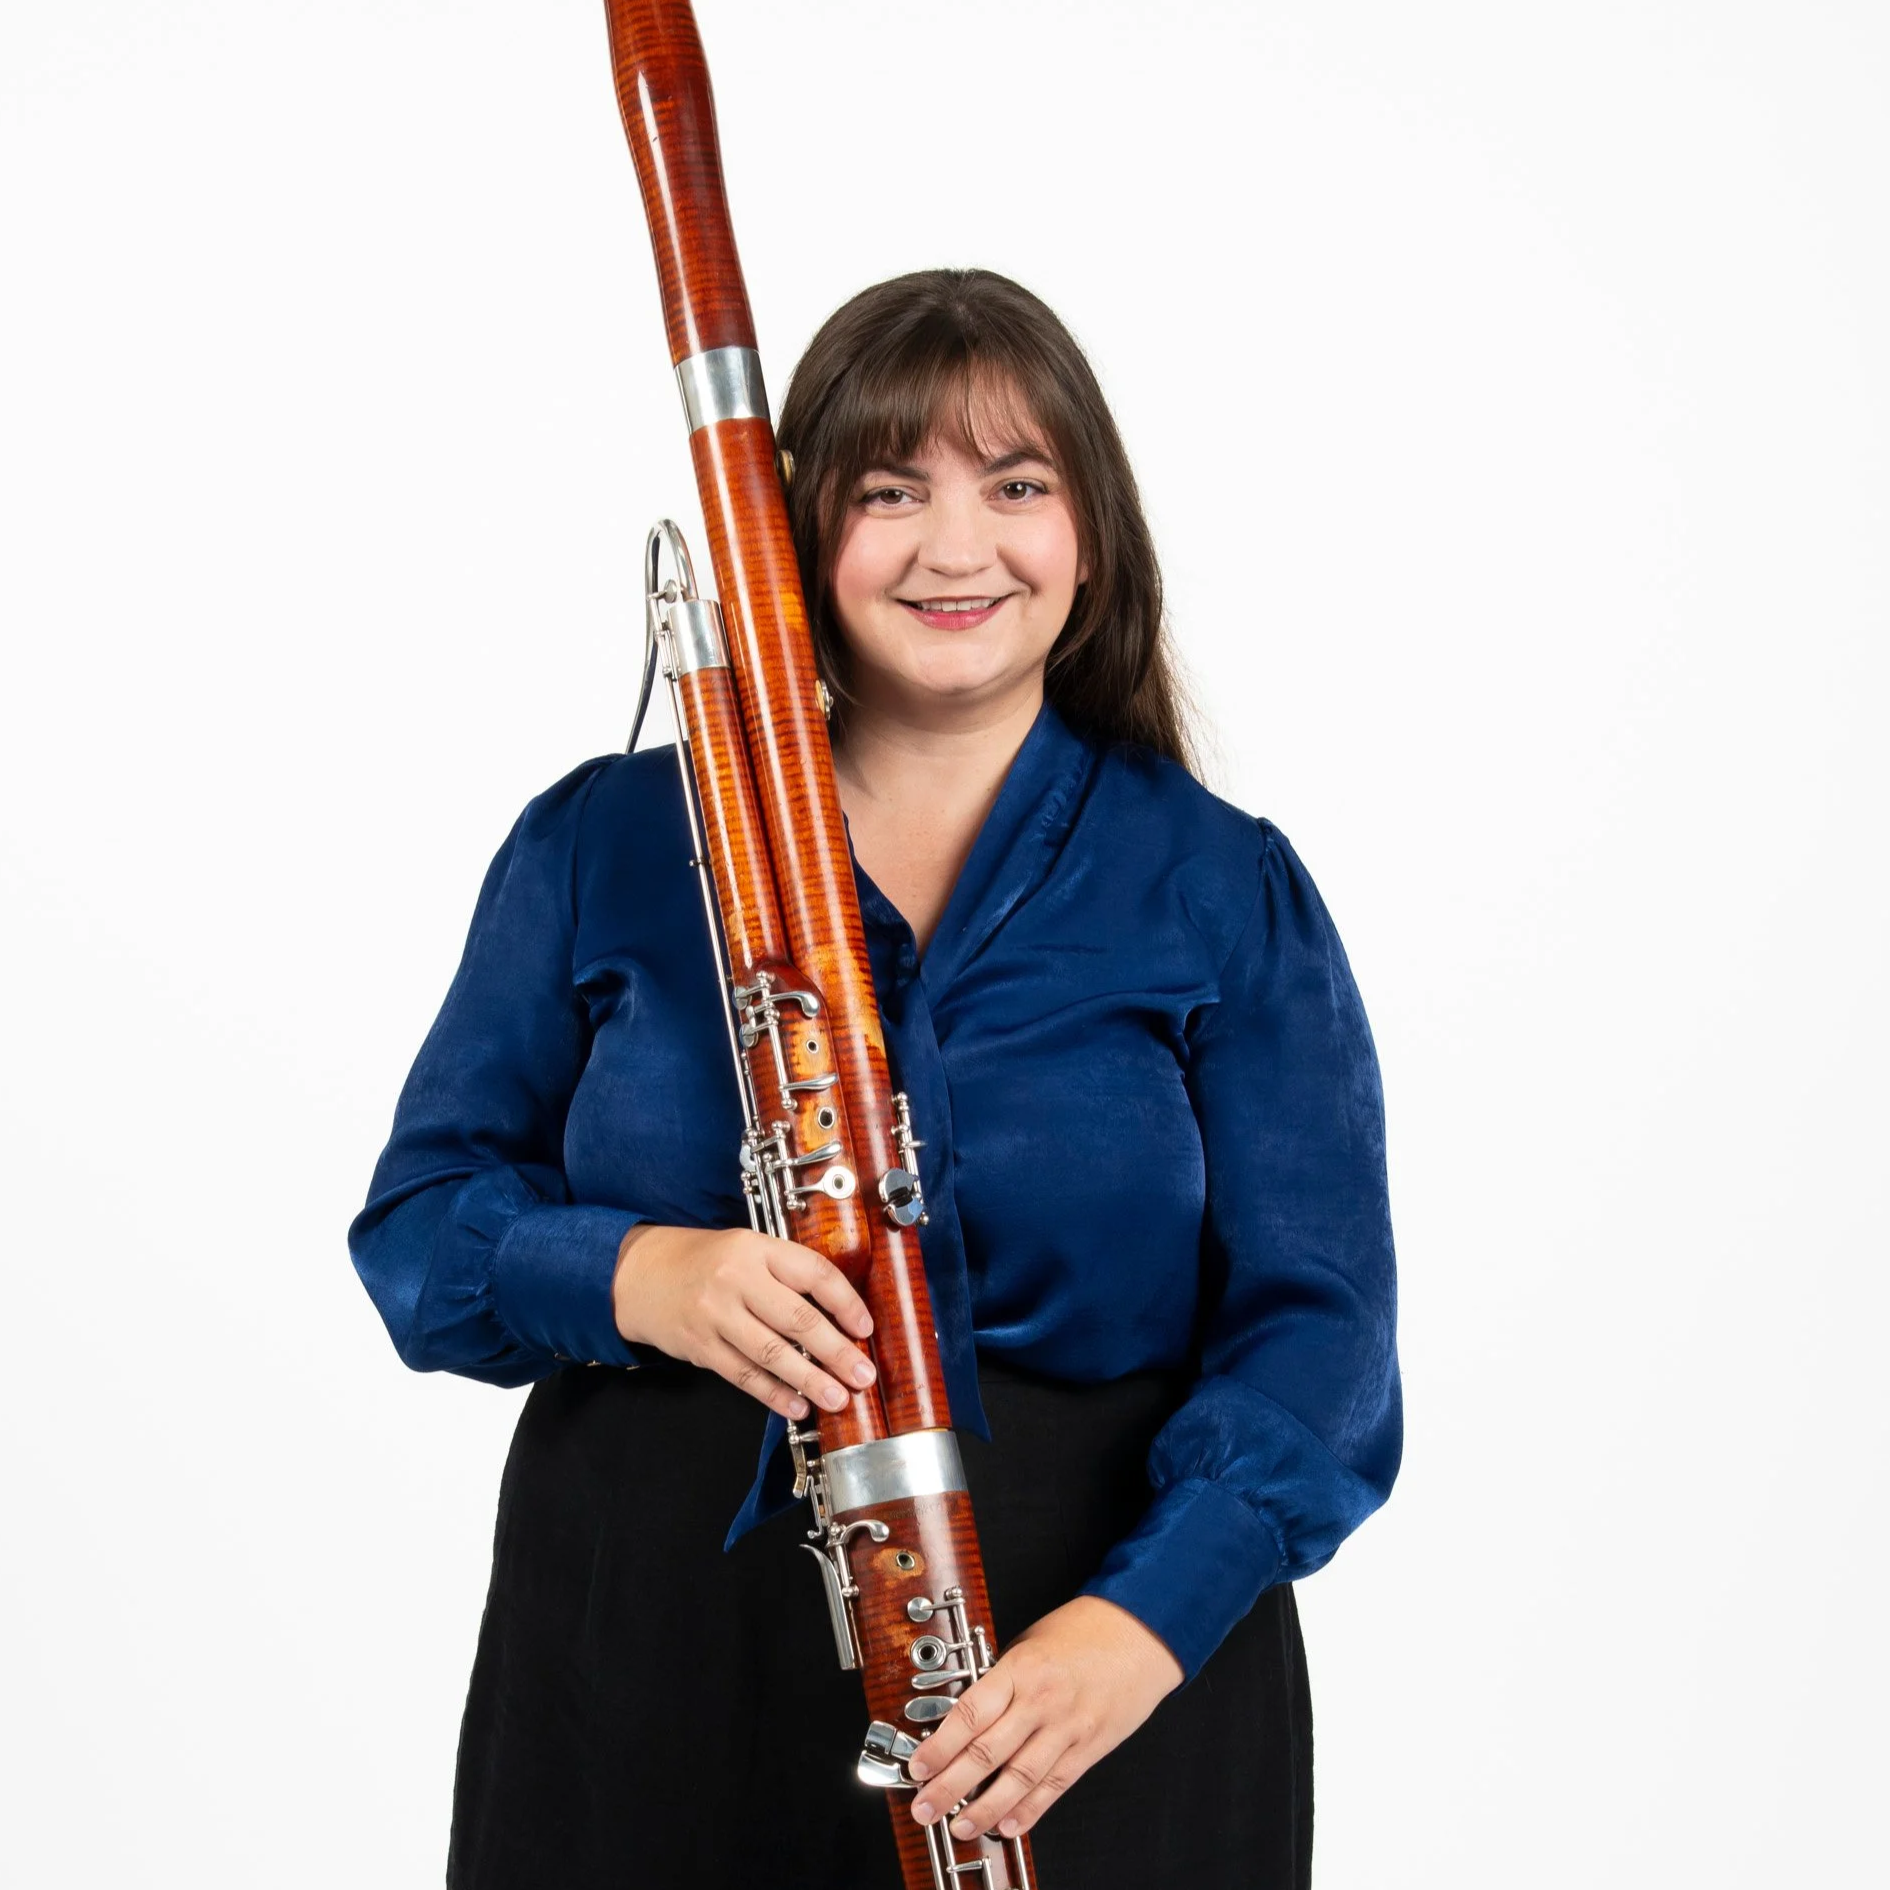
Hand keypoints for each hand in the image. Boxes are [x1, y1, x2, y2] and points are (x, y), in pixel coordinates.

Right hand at [612, 1223, 875, 1419]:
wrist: (640, 1273)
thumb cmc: (707, 1261)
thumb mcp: (748, 1249)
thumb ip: (786, 1274)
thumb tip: (839, 1316)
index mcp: (757, 1248)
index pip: (813, 1273)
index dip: (846, 1302)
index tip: (866, 1329)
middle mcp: (737, 1279)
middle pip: (797, 1319)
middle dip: (836, 1352)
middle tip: (863, 1376)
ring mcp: (715, 1314)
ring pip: (772, 1353)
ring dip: (810, 1380)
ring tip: (837, 1399)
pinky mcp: (700, 1346)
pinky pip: (743, 1375)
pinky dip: (773, 1394)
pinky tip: (796, 1406)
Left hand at [905, 1595, 1183, 1842]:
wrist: (1139, 1633)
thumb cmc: (1083, 1631)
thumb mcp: (1030, 1642)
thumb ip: (1001, 1679)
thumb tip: (968, 1715)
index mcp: (1021, 1669)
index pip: (970, 1714)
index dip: (940, 1746)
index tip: (917, 1767)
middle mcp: (1042, 1701)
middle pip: (987, 1753)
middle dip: (949, 1786)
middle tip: (925, 1807)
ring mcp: (1067, 1728)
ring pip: (1019, 1779)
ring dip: (985, 1809)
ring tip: (961, 1825)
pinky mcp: (1089, 1748)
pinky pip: (1054, 1786)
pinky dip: (1030, 1810)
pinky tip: (1009, 1824)